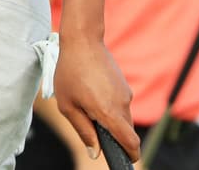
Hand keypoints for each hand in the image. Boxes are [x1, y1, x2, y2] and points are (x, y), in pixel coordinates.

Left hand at [53, 35, 139, 162]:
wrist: (83, 41)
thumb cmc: (70, 72)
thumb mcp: (68, 105)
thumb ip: (83, 131)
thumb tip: (95, 152)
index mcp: (109, 112)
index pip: (130, 141)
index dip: (130, 155)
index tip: (125, 160)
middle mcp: (122, 104)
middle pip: (125, 131)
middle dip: (114, 136)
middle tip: (92, 128)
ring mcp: (125, 92)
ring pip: (122, 116)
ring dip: (110, 119)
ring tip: (87, 104)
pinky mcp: (124, 84)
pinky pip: (120, 103)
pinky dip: (110, 106)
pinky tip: (92, 94)